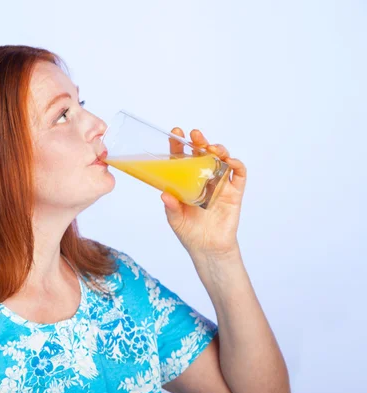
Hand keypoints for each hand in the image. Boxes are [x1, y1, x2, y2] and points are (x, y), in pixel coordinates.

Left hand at [161, 128, 246, 257]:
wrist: (208, 249)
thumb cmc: (189, 232)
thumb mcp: (175, 220)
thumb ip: (171, 207)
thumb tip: (164, 194)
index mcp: (186, 181)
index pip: (182, 158)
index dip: (179, 145)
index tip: (175, 133)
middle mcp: (203, 179)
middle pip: (203, 154)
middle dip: (200, 141)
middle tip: (194, 135)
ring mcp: (220, 185)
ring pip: (222, 160)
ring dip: (218, 150)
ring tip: (211, 148)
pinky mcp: (234, 193)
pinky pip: (238, 175)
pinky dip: (236, 165)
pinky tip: (230, 162)